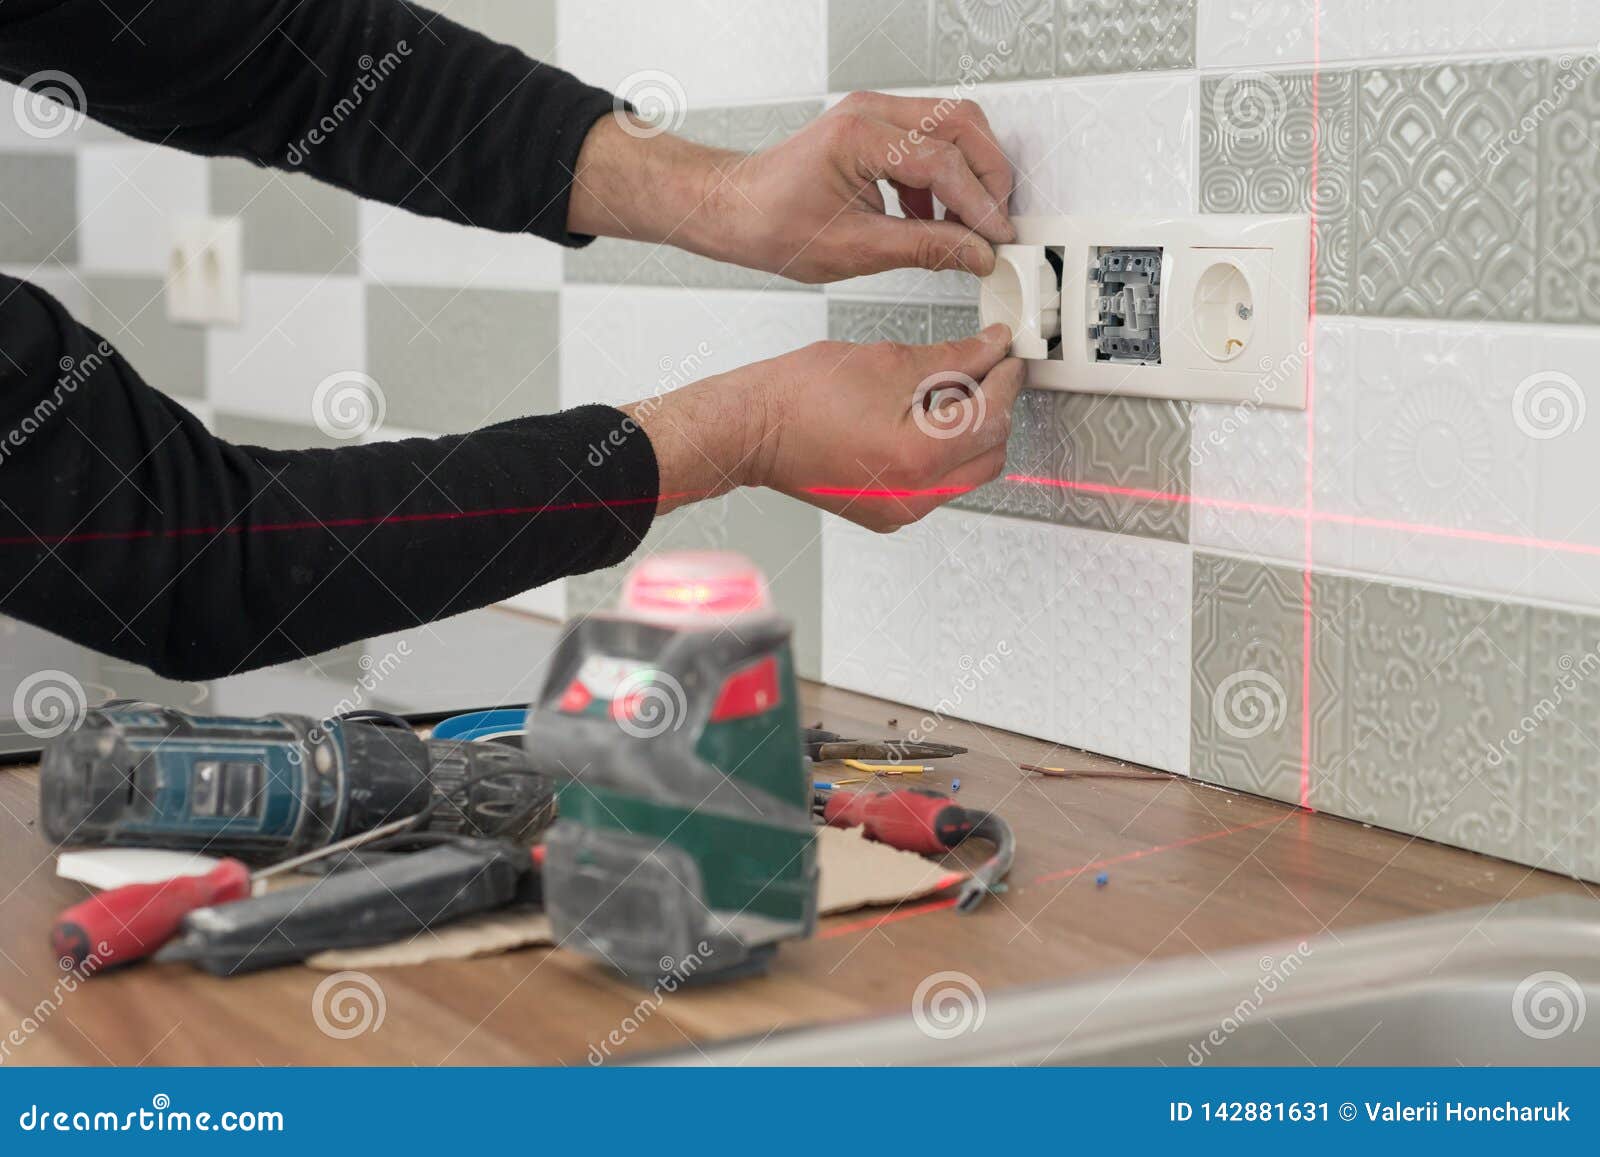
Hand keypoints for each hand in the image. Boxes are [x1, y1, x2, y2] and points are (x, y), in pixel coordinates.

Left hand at [569, 92, 1014, 283]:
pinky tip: (937, 217)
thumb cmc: (773, 224)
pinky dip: (945, 176)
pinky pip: (929, 140)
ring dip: (971, 173)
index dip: (979, 205)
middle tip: (998, 223)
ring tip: (973, 223)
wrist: (735, 210)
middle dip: (989, 175)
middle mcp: (870, 113)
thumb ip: (925, 249)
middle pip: (962, 124)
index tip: (998, 239)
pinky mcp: (874, 129)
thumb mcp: (856, 249)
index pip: (943, 163)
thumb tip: (974, 254)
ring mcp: (873, 115)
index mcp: (861, 136)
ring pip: (951, 127)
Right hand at [620, 325, 1024, 531]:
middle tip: (988, 370)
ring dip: (969, 432)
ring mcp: (900, 511)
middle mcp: (914, 497)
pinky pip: (935, 484)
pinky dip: (941, 452)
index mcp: (918, 459)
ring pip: (965, 472)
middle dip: (995, 410)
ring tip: (950, 390)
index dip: (1006, 380)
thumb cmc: (799, 398)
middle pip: (988, 454)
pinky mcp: (886, 512)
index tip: (1007, 356)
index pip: (992, 418)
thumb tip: (989, 350)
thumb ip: (952, 358)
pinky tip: (923, 418)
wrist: (751, 429)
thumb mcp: (888, 362)